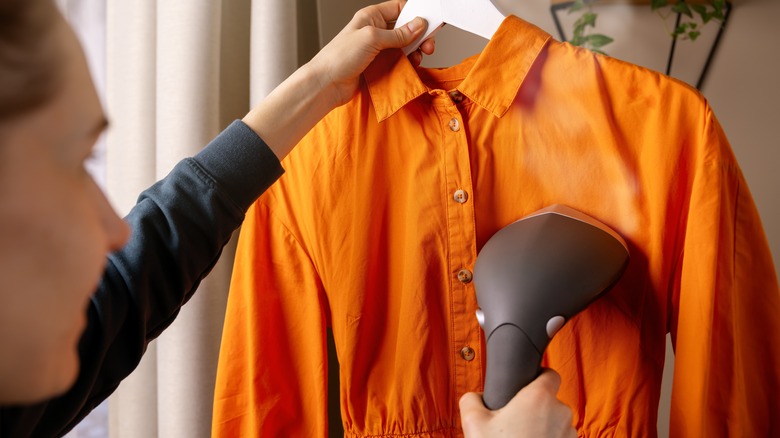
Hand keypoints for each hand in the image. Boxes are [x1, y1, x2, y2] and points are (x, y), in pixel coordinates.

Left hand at [243, 0, 433, 160]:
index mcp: (372, 17)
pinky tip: (410, 66)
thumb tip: (418, 25)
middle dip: (420, 36)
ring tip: (418, 57)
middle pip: (406, 29)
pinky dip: (407, 64)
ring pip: (405, 47)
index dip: (417, 13)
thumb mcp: (372, 38)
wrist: (327, 85)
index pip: (400, 8)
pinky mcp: (378, 66)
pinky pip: (399, 62)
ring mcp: (377, 50)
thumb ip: (398, 33)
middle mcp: (375, 31)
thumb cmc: (339, 57)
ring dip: (415, 52)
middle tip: (428, 45)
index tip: (431, 21)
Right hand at [459, 369, 576, 437]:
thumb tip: (475, 397)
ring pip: (557, 422)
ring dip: (544, 427)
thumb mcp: (473, 422)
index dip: (539, 377)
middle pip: (551, 400)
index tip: (528, 385)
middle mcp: (560, 413)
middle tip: (515, 422)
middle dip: (536, 408)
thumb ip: (471, 399)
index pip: (550, 374)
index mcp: (539, 398)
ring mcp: (569, 435)